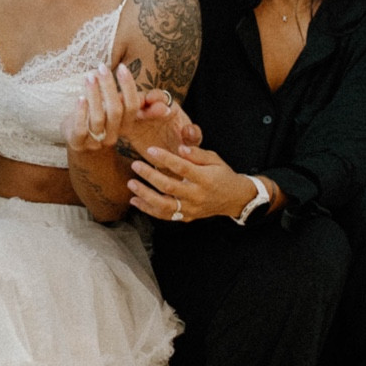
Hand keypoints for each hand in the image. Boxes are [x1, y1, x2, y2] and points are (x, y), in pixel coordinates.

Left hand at [67, 64, 175, 156]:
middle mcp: (113, 135)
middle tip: (102, 67)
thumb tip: (134, 79)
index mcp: (125, 126)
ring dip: (94, 94)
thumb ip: (124, 98)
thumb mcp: (113, 107)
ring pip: (98, 118)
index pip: (132, 106)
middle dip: (109, 86)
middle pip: (115, 110)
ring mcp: (96, 142)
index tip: (122, 67)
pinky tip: (80, 98)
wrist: (76, 137)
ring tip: (89, 77)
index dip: (129, 87)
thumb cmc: (98, 115)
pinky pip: (81, 129)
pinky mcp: (78, 143)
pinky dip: (81, 112)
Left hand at [126, 134, 254, 223]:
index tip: (150, 150)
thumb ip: (197, 154)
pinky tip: (135, 201)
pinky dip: (148, 209)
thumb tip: (180, 148)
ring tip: (131, 184)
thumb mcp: (214, 159)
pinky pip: (165, 215)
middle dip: (149, 176)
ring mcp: (191, 208)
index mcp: (205, 179)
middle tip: (135, 165)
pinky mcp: (186, 217)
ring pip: (164, 205)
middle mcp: (196, 195)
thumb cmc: (222, 175)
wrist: (234, 199)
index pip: (182, 168)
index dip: (165, 158)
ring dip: (145, 195)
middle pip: (169, 187)